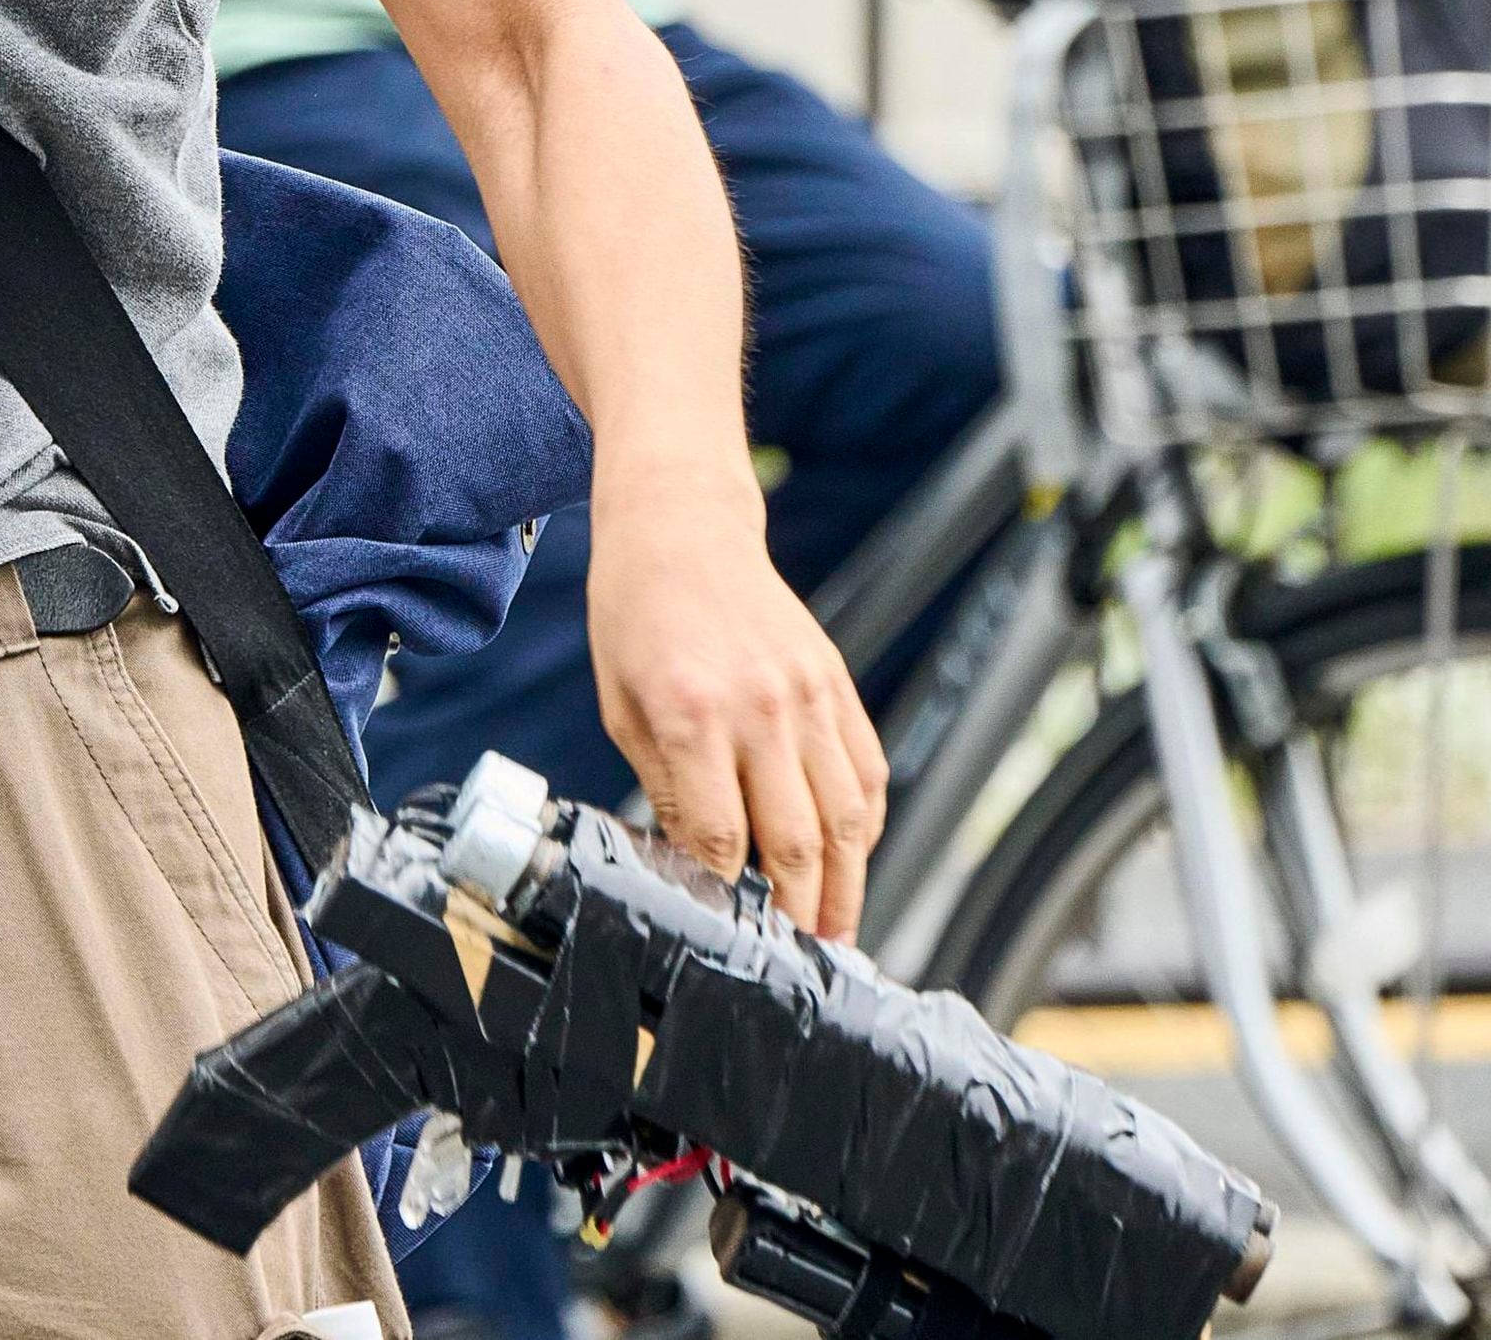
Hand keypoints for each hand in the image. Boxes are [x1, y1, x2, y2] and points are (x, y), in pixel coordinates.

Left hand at [588, 459, 885, 938]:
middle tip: (799, 960)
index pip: (722, 839)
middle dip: (800, 913)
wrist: (681, 530)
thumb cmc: (635, 618)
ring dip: (848, 885)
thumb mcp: (621, 707)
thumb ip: (663, 787)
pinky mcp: (837, 685)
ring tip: (837, 932)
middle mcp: (760, 709)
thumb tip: (696, 862)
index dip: (726, 895)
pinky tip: (854, 859)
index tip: (727, 929)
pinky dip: (867, 826)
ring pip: (848, 818)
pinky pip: (869, 773)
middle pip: (798, 842)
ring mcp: (809, 696)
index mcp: (691, 716)